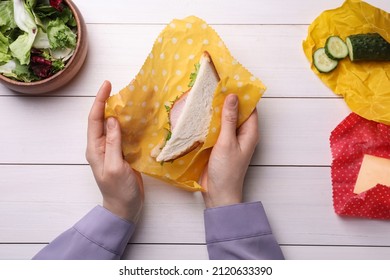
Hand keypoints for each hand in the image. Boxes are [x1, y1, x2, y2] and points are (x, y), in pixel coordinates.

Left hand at [86, 81, 143, 222]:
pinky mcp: (123, 153)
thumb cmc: (118, 190)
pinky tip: (139, 118)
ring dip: (121, 112)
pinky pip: (125, 134)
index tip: (107, 85)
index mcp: (95, 148)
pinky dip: (131, 124)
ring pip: (115, 125)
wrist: (125, 207)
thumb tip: (112, 119)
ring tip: (132, 99)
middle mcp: (102, 146)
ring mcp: (113, 149)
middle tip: (122, 88)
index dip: (100, 101)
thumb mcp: (114, 166)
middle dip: (110, 102)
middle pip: (103, 119)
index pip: (95, 119)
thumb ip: (113, 142)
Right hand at [201, 94, 258, 207]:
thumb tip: (233, 96)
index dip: (242, 94)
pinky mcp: (219, 145)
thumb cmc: (227, 171)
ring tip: (204, 94)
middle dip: (226, 99)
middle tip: (213, 84)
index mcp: (250, 132)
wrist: (218, 194)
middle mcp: (242, 134)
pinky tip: (199, 113)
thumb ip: (229, 119)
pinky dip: (210, 121)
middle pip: (236, 112)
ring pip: (225, 119)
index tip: (230, 80)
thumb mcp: (227, 142)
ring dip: (216, 110)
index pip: (250, 107)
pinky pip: (216, 128)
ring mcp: (230, 139)